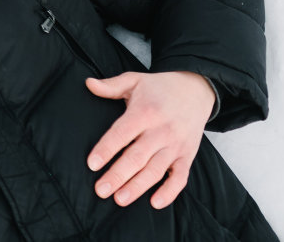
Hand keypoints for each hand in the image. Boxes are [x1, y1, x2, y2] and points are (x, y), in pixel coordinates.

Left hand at [85, 71, 216, 208]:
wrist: (196, 90)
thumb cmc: (159, 88)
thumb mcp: (135, 81)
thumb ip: (111, 86)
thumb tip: (88, 84)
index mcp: (145, 112)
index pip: (122, 133)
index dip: (106, 149)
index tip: (92, 164)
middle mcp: (161, 131)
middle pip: (137, 157)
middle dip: (118, 175)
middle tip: (101, 190)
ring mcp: (176, 145)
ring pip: (155, 170)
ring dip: (138, 187)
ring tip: (120, 199)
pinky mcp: (187, 156)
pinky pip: (180, 178)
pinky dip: (169, 192)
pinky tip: (155, 202)